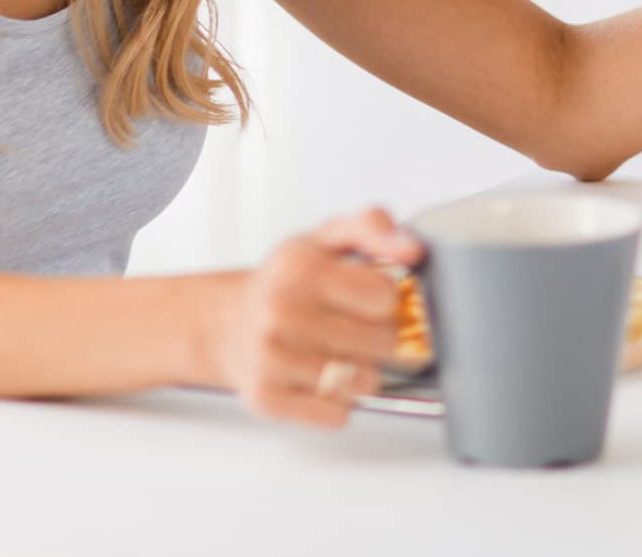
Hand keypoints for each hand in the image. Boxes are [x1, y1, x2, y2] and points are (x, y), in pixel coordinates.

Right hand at [198, 207, 422, 427]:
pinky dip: (342, 402)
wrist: (229, 321)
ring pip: (363, 383)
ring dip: (366, 372)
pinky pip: (336, 414)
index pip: (384, 296)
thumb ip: (374, 226)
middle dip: (383, 336)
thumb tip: (412, 250)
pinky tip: (326, 378)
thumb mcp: (328, 236)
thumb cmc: (289, 279)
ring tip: (346, 352)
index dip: (388, 298)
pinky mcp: (266, 399)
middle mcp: (282, 313)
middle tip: (362, 326)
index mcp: (302, 268)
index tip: (375, 297)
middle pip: (381, 342)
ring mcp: (271, 359)